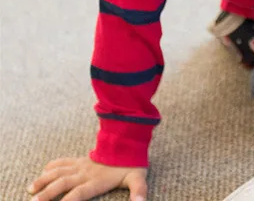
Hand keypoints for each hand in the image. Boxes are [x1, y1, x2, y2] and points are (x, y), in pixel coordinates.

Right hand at [27, 156, 147, 200]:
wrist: (128, 143)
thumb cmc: (131, 165)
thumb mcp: (137, 178)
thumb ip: (139, 190)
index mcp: (96, 181)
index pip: (78, 193)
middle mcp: (85, 173)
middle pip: (63, 183)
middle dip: (47, 193)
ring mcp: (81, 165)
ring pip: (59, 172)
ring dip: (44, 180)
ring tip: (31, 190)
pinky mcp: (81, 159)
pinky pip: (64, 161)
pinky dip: (52, 166)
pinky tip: (43, 171)